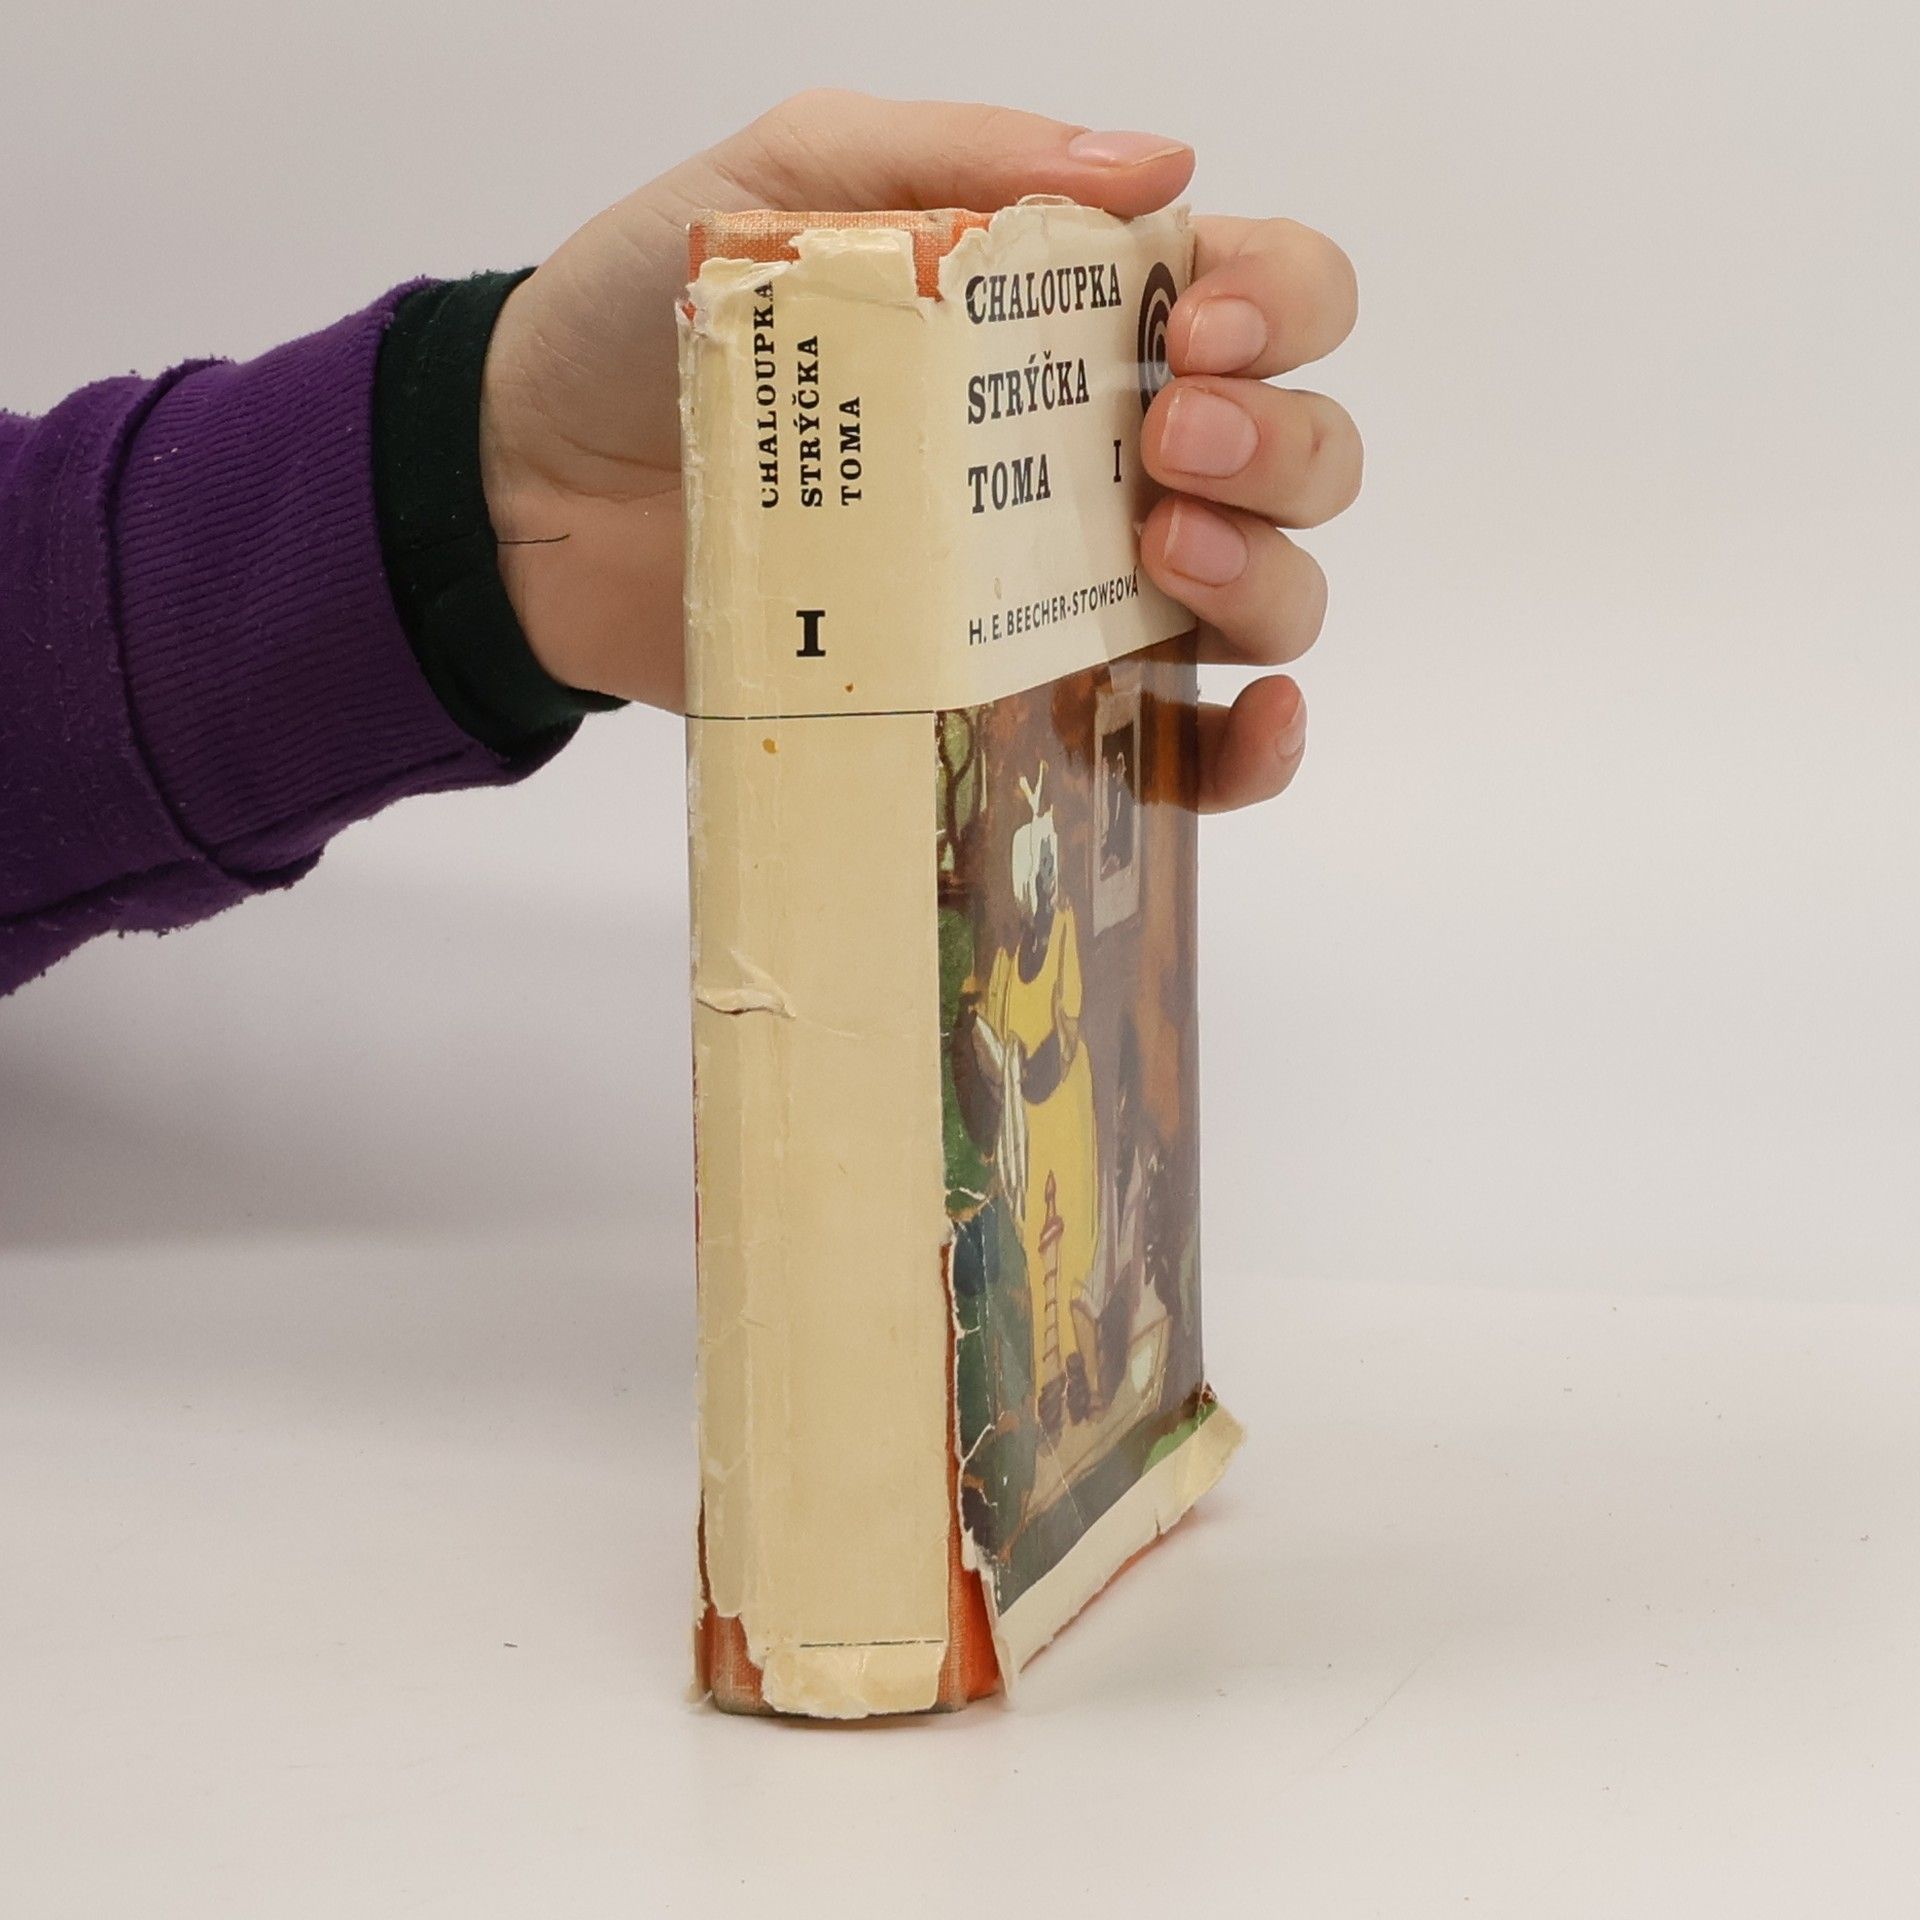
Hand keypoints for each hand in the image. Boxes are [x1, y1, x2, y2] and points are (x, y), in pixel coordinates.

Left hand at [479, 91, 1360, 812]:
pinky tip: (1250, 721)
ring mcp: (1072, 593)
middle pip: (1305, 453)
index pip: (1272, 292)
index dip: (1281, 305)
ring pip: (1271, 594)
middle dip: (1277, 446)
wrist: (541, 494)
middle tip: (1157, 439)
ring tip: (1159, 552)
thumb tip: (1161, 162)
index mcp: (1081, 317)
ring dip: (1268, 577)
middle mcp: (1108, 456)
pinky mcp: (1021, 708)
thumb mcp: (795, 179)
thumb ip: (965, 156)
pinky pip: (1181, 747)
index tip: (1192, 329)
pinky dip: (1248, 747)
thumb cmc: (659, 324)